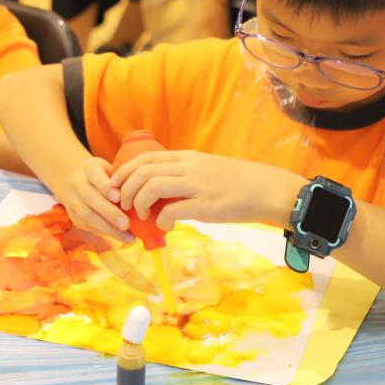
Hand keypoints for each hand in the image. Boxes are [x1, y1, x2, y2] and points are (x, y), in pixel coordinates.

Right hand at [59, 156, 132, 242]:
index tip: (119, 197)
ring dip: (109, 228)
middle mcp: (77, 183)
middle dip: (109, 212)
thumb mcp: (112, 170)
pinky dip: (107, 233)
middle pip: (89, 198)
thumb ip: (123, 179)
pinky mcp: (74, 217)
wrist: (76, 181)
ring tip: (128, 237)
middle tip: (126, 224)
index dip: (105, 187)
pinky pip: (89, 226)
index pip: (94, 175)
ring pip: (87, 216)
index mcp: (89, 169)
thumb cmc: (105, 175)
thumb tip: (142, 193)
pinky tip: (123, 238)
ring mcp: (72, 201)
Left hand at [110, 150, 304, 229]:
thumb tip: (161, 192)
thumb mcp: (207, 169)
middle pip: (143, 171)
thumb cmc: (239, 182)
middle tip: (123, 207)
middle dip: (125, 190)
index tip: (116, 187)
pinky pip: (172, 210)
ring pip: (152, 186)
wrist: (268, 189)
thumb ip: (184, 175)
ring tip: (141, 217)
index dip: (124, 172)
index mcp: (187, 157)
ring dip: (139, 204)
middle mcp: (189, 167)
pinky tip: (165, 227)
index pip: (145, 158)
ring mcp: (197, 185)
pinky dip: (162, 221)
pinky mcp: (206, 205)